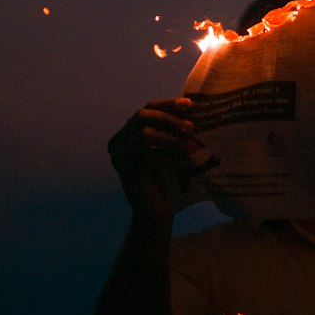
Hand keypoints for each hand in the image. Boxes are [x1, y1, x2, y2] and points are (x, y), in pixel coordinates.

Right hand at [107, 97, 200, 216]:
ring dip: (172, 139)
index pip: (148, 108)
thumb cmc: (167, 179)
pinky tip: (186, 163)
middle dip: (168, 119)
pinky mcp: (124, 169)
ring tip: (193, 147)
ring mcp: (119, 154)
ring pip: (144, 134)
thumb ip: (176, 130)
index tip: (188, 104)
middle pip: (141, 116)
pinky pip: (148, 155)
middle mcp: (119, 140)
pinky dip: (170, 157)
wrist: (156, 211)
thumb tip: (195, 106)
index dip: (168, 104)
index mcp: (129, 131)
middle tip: (191, 127)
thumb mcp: (172, 149)